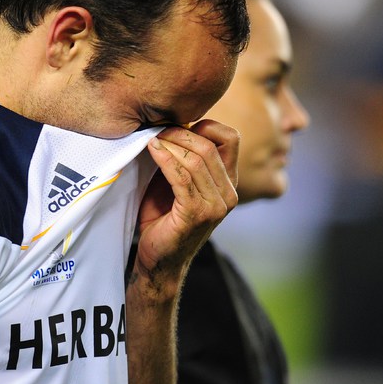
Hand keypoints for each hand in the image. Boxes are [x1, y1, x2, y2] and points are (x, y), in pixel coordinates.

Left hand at [133, 119, 239, 300]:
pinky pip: (182, 177)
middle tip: (157, 129)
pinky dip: (165, 159)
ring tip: (151, 139)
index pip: (231, 139)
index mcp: (228, 182)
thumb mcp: (177, 182)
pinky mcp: (197, 214)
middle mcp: (229, 193)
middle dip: (180, 133)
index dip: (206, 125)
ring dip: (170, 145)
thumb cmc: (164, 219)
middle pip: (210, 146)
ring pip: (196, 160)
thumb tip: (170, 124)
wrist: (158, 259)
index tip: (179, 124)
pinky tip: (152, 150)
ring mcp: (216, 206)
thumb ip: (182, 158)